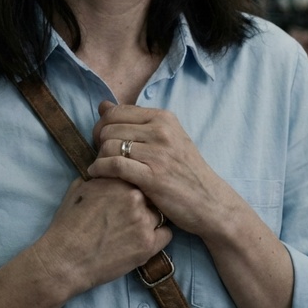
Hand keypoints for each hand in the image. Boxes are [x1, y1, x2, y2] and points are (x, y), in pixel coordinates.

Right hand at [30, 177, 171, 297]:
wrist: (65, 259)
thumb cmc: (67, 225)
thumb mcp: (78, 190)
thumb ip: (99, 179)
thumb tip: (107, 173)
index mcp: (117, 180)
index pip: (138, 175)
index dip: (133, 186)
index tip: (127, 196)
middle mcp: (134, 197)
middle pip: (151, 194)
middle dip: (144, 202)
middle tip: (131, 214)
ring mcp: (143, 221)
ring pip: (160, 213)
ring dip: (151, 219)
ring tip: (134, 229)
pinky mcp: (148, 245)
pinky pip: (167, 234)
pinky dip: (158, 236)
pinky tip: (142, 240)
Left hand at [88, 101, 235, 238]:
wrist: (210, 202)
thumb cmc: (185, 171)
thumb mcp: (166, 138)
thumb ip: (134, 121)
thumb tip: (102, 104)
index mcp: (164, 118)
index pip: (116, 111)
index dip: (102, 125)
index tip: (101, 140)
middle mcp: (161, 131)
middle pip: (109, 128)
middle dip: (98, 143)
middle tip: (101, 156)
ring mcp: (158, 154)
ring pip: (109, 146)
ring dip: (99, 158)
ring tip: (101, 168)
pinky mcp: (152, 176)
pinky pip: (114, 165)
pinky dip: (99, 169)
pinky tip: (97, 175)